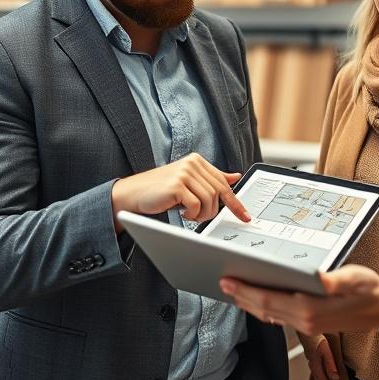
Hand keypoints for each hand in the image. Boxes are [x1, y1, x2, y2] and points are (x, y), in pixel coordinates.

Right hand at [111, 153, 250, 225]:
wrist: (133, 194)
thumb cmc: (161, 191)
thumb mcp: (189, 183)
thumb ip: (210, 179)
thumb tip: (235, 177)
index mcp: (197, 161)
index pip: (224, 183)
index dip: (235, 203)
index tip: (245, 216)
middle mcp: (192, 164)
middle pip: (218, 193)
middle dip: (214, 211)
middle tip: (201, 218)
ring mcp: (184, 173)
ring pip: (209, 200)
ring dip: (202, 214)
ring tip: (189, 215)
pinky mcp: (177, 185)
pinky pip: (196, 206)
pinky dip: (192, 215)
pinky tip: (182, 213)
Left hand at [220, 265, 378, 343]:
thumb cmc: (369, 291)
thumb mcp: (355, 279)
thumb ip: (336, 279)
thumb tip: (321, 278)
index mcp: (309, 309)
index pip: (268, 299)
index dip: (245, 290)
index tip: (228, 280)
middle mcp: (304, 320)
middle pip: (263, 309)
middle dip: (241, 296)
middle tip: (222, 283)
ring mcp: (306, 325)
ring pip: (269, 315)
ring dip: (249, 304)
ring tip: (234, 291)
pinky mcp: (310, 324)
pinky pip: (279, 318)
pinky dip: (264, 309)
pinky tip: (258, 303)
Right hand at [304, 334, 339, 379]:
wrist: (306, 327)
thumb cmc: (316, 337)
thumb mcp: (326, 351)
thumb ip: (330, 366)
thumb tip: (335, 379)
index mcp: (316, 365)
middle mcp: (312, 364)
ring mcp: (310, 359)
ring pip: (316, 374)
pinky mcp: (311, 354)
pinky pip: (316, 367)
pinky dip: (320, 373)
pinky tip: (322, 371)